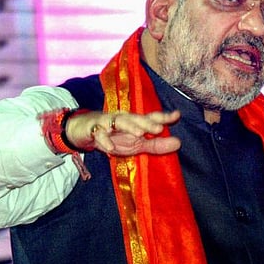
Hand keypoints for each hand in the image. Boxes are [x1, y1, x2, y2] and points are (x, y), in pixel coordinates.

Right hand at [66, 110, 181, 155]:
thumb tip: (178, 143)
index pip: (151, 118)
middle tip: (159, 129)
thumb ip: (156, 144)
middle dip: (147, 123)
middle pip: (136, 118)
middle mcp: (124, 119)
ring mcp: (108, 122)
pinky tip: (110, 148)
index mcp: (135, 122)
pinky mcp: (94, 129)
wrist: (84, 132)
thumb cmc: (114, 137)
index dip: (163, 117)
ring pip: (120, 121)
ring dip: (129, 126)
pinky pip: (99, 134)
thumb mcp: (137, 145)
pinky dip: (104, 140)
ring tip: (139, 134)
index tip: (176, 115)